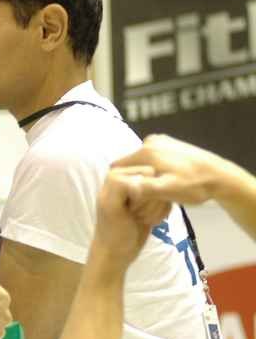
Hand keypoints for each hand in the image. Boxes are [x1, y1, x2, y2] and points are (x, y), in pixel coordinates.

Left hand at [93, 166, 170, 265]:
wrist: (118, 252)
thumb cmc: (112, 231)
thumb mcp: (111, 206)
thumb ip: (121, 186)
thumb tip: (141, 180)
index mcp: (116, 174)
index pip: (147, 172)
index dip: (142, 192)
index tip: (129, 208)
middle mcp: (129, 178)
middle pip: (159, 181)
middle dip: (150, 201)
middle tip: (135, 214)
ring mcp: (142, 191)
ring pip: (165, 192)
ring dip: (155, 210)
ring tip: (140, 218)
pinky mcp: (152, 202)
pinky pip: (168, 202)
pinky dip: (161, 214)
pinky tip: (149, 221)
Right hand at [111, 134, 229, 204]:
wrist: (221, 176)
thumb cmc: (194, 185)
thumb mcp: (168, 191)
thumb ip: (145, 189)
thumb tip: (125, 186)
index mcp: (146, 151)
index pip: (116, 167)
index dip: (121, 183)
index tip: (130, 197)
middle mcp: (150, 141)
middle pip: (129, 164)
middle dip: (133, 179)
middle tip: (145, 197)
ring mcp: (161, 141)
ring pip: (140, 163)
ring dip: (144, 175)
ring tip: (157, 190)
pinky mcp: (169, 144)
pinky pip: (151, 159)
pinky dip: (153, 170)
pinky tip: (166, 181)